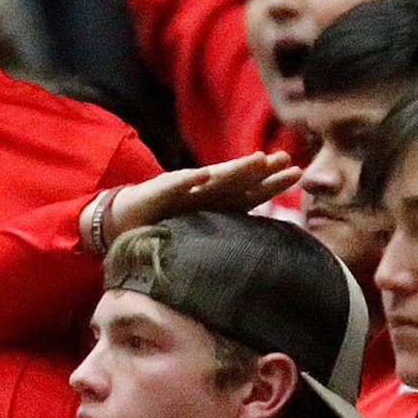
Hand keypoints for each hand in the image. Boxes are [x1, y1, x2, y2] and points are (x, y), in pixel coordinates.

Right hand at [105, 153, 298, 234]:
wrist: (120, 222)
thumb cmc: (165, 228)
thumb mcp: (200, 235)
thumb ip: (227, 236)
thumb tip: (268, 258)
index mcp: (216, 203)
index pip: (250, 192)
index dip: (272, 183)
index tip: (296, 173)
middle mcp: (203, 192)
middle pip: (238, 180)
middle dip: (261, 169)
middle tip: (284, 159)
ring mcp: (182, 190)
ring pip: (212, 178)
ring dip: (235, 169)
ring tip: (256, 160)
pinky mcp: (157, 192)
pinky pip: (173, 186)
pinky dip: (188, 180)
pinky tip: (203, 174)